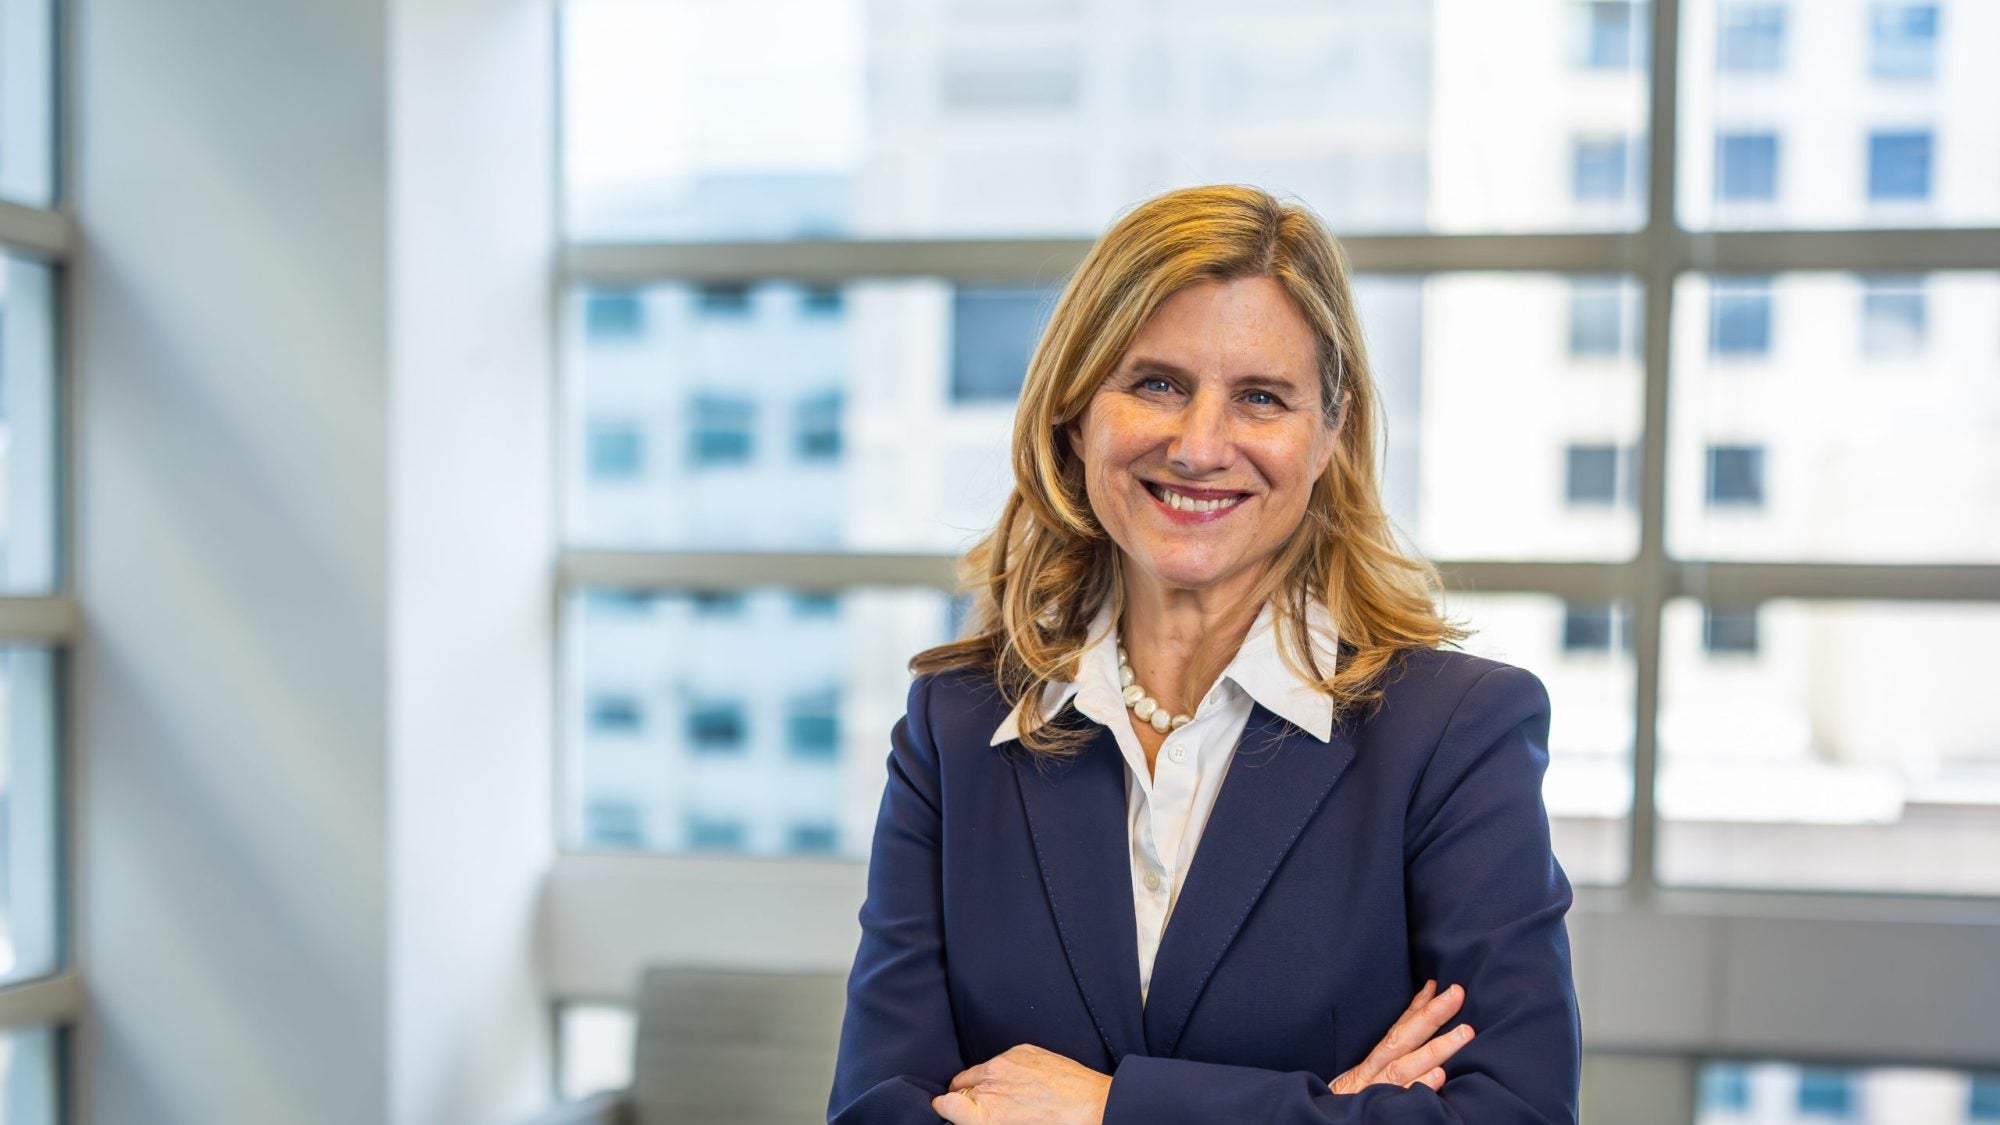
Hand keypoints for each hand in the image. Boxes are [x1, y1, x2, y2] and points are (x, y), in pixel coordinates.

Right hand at [932, 1044, 1112, 1124]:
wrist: (1093, 1108)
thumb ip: (982, 1121)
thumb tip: (965, 1114)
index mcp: (985, 1114)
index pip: (945, 1103)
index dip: (946, 1107)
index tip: (949, 1110)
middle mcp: (989, 1084)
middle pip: (958, 1085)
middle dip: (965, 1096)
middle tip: (982, 1108)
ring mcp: (1004, 1063)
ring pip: (979, 1070)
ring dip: (984, 1082)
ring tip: (1007, 1096)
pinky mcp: (1021, 1050)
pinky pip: (1001, 1059)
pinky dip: (1005, 1070)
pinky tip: (1023, 1083)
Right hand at [1329, 980, 1474, 1094]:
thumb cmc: (1347, 1105)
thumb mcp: (1362, 1082)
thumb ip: (1386, 1064)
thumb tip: (1418, 1048)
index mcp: (1369, 1066)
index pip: (1396, 1031)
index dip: (1416, 1007)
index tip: (1435, 985)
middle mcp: (1371, 1074)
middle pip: (1401, 1040)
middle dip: (1431, 1016)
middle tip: (1457, 994)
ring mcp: (1375, 1092)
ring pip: (1403, 1067)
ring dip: (1434, 1049)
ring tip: (1463, 1034)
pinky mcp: (1378, 1110)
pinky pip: (1401, 1098)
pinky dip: (1419, 1086)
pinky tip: (1439, 1076)